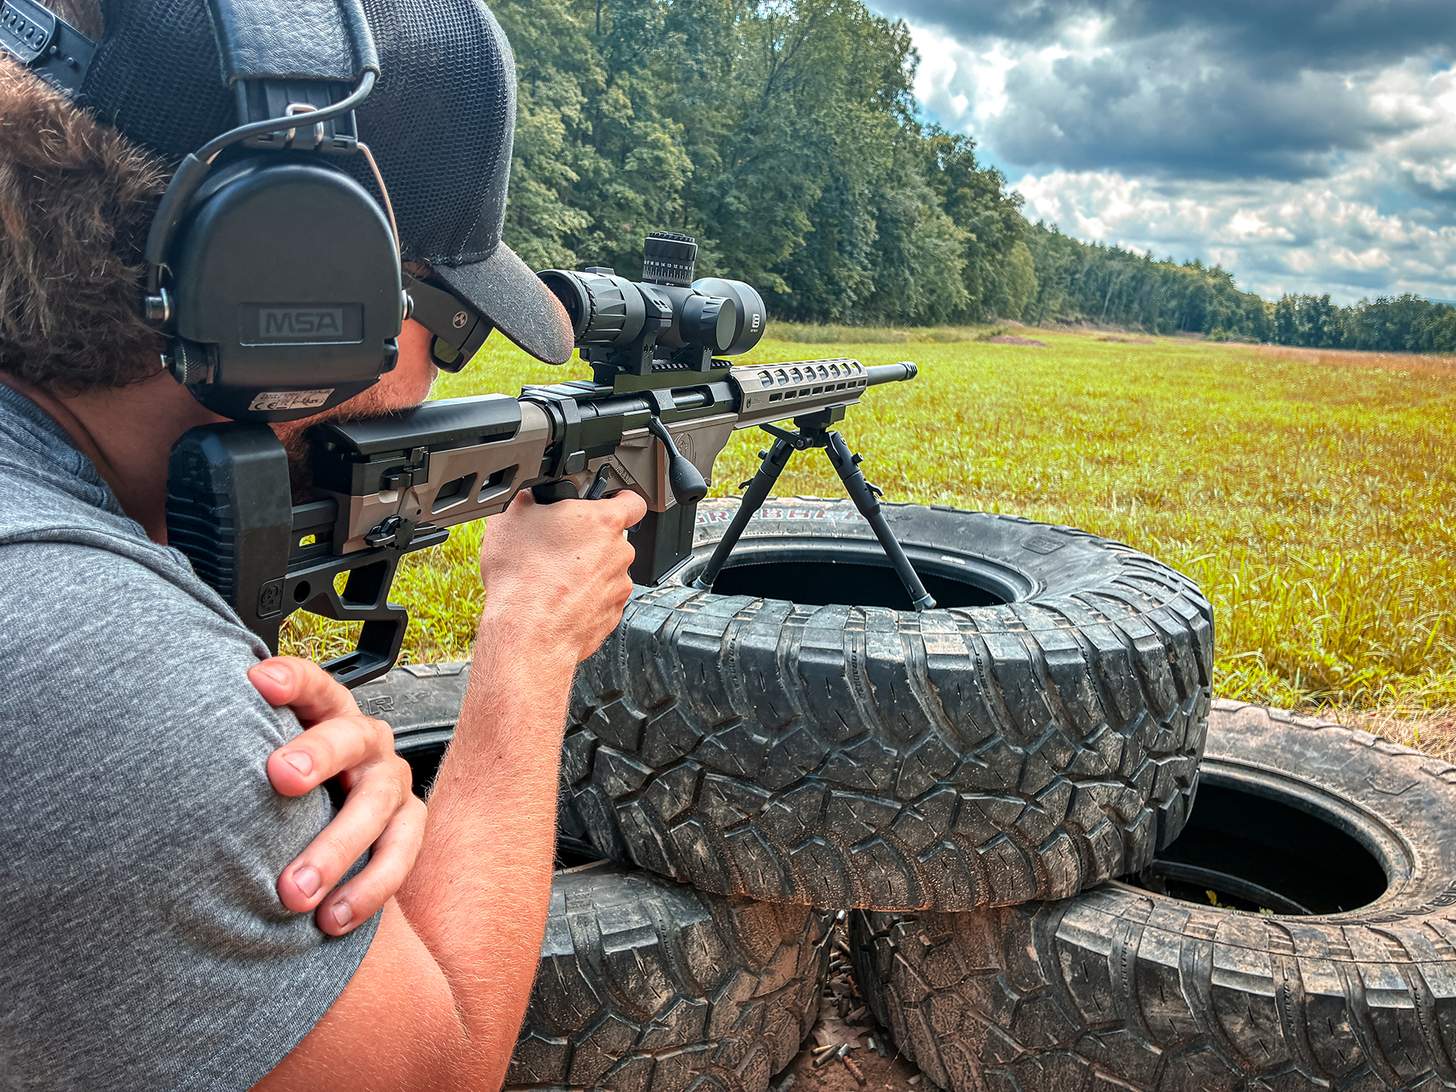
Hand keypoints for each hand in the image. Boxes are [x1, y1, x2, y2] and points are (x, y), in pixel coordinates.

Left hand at [248, 656, 425, 935]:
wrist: (332, 815)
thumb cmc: (283, 786)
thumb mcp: (266, 753)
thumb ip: (236, 744)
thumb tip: (164, 737)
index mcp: (328, 712)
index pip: (313, 684)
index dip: (291, 679)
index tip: (257, 681)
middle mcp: (366, 742)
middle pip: (349, 738)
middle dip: (318, 755)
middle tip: (280, 778)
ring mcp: (391, 784)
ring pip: (375, 807)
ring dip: (336, 849)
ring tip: (293, 892)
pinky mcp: (409, 825)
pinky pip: (399, 856)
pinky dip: (368, 889)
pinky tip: (331, 919)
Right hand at [479, 489, 647, 663]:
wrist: (527, 633)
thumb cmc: (522, 578)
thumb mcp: (511, 518)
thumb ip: (531, 499)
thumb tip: (530, 496)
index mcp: (602, 521)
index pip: (632, 500)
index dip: (618, 499)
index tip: (606, 503)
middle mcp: (619, 552)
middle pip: (613, 538)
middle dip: (590, 540)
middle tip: (559, 546)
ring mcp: (618, 585)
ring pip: (607, 570)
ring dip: (588, 571)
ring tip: (554, 577)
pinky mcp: (612, 614)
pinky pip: (602, 598)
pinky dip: (585, 598)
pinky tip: (559, 599)